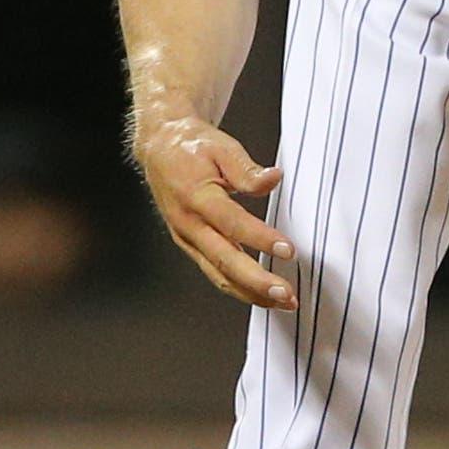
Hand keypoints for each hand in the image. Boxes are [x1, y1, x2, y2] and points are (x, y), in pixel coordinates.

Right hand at [135, 116, 296, 309]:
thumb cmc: (191, 146)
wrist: (160, 147)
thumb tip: (273, 179)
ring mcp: (186, 238)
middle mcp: (188, 224)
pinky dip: (237, 286)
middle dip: (257, 282)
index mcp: (196, 197)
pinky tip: (259, 293)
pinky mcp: (189, 245)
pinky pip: (213, 272)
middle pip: (224, 260)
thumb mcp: (222, 147)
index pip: (233, 223)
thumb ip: (247, 169)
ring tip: (281, 301)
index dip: (260, 239)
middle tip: (286, 294)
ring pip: (218, 275)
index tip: (287, 250)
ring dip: (250, 293)